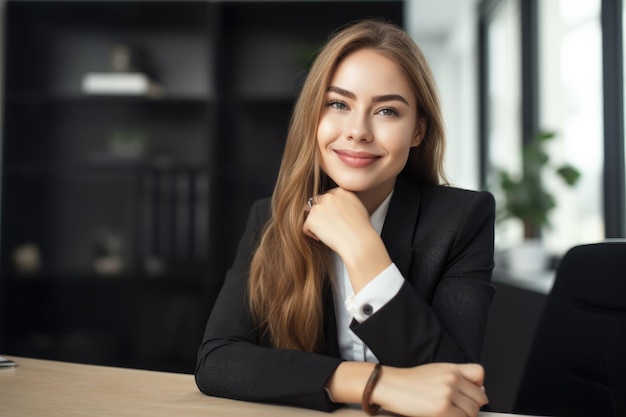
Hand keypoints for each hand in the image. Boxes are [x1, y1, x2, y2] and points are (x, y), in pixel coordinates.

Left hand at [302, 188, 391, 291]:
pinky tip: (324, 238)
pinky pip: (306, 227)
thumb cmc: (361, 230)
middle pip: (317, 203)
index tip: (335, 219)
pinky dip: (312, 234)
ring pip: (311, 215)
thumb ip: (345, 202)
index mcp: (341, 191)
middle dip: (321, 215)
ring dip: (317, 224)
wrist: (359, 242)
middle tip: (331, 227)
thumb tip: (336, 206)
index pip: (328, 197)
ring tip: (329, 233)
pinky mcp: (312, 218)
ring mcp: (319, 207)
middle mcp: (329, 196)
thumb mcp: (358, 207)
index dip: (329, 209)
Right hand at [373, 363, 487, 416]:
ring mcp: (447, 393)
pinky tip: (444, 415)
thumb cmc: (408, 381)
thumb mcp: (434, 371)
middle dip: (472, 406)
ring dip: (464, 415)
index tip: (471, 393)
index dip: (478, 386)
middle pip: (479, 397)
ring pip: (473, 411)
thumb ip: (454, 377)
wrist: (390, 385)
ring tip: (451, 413)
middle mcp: (452, 378)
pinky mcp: (442, 408)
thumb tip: (475, 390)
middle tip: (459, 409)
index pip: (479, 374)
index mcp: (451, 368)